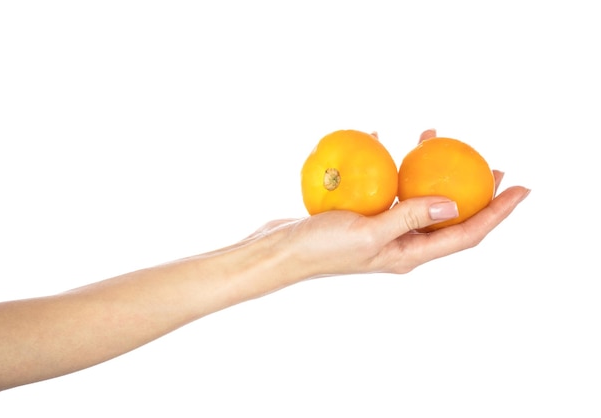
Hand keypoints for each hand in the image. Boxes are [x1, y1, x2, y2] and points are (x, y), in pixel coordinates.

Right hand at [254, 129, 529, 277]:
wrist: (281, 251)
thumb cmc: (321, 247)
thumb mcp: (369, 232)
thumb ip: (410, 218)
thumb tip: (454, 205)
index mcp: (409, 254)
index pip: (466, 234)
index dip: (497, 213)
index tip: (521, 189)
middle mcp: (401, 244)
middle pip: (450, 217)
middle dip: (477, 194)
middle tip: (493, 166)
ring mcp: (382, 230)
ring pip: (419, 198)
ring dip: (432, 171)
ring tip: (436, 140)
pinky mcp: (363, 216)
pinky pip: (388, 189)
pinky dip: (392, 167)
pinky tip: (384, 141)